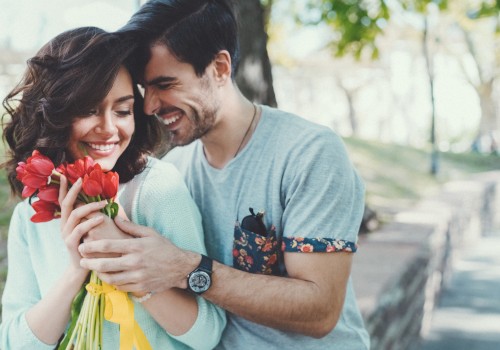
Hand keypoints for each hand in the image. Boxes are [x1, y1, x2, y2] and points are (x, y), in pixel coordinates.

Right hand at [58, 175, 104, 277]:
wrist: (84, 267)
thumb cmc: (92, 245)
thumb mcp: (91, 228)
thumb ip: (92, 216)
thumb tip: (102, 199)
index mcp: (67, 220)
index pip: (63, 200)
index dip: (62, 188)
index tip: (65, 174)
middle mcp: (64, 225)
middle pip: (66, 204)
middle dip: (73, 190)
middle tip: (82, 180)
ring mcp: (66, 234)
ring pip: (75, 215)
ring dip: (90, 206)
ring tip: (103, 203)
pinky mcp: (71, 243)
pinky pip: (80, 229)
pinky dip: (91, 222)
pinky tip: (101, 218)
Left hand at [78, 219, 198, 293]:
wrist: (181, 268)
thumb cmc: (165, 248)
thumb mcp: (150, 233)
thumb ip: (131, 227)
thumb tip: (115, 217)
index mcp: (136, 246)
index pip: (107, 246)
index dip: (91, 247)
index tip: (82, 246)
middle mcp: (135, 262)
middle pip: (104, 265)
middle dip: (89, 263)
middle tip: (81, 261)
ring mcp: (137, 277)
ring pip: (110, 278)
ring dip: (98, 274)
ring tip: (93, 270)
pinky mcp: (140, 287)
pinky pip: (120, 287)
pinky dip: (111, 282)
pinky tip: (108, 277)